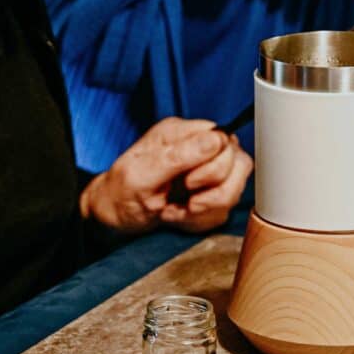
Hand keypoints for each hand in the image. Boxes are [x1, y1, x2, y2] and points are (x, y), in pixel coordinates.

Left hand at [80, 117, 252, 233]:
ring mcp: (206, 170)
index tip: (188, 183)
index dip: (212, 167)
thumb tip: (216, 139)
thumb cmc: (121, 193)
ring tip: (178, 210)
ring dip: (206, 209)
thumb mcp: (142, 174)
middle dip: (210, 193)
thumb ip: (178, 156)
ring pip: (235, 189)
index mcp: (181, 132)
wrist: (114, 219)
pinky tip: (180, 216)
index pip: (225, 140)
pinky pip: (224, 210)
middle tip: (182, 200)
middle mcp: (198, 147)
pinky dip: (201, 220)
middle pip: (238, 164)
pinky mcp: (209, 193)